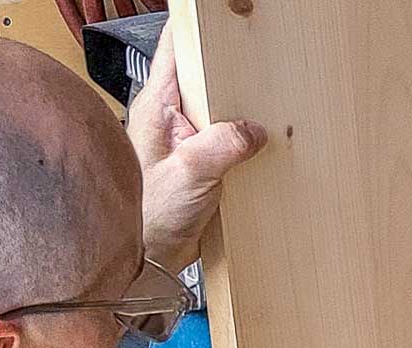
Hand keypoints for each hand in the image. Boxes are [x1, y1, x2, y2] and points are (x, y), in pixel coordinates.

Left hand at [127, 20, 267, 274]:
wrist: (150, 261)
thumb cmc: (149, 218)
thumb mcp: (190, 174)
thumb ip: (223, 144)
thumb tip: (254, 130)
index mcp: (156, 106)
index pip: (174, 46)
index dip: (198, 26)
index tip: (225, 19)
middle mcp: (168, 118)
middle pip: (203, 75)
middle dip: (230, 71)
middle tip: (257, 68)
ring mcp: (185, 141)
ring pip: (217, 109)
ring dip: (238, 112)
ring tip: (262, 109)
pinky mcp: (199, 165)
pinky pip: (225, 141)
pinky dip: (241, 143)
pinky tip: (257, 148)